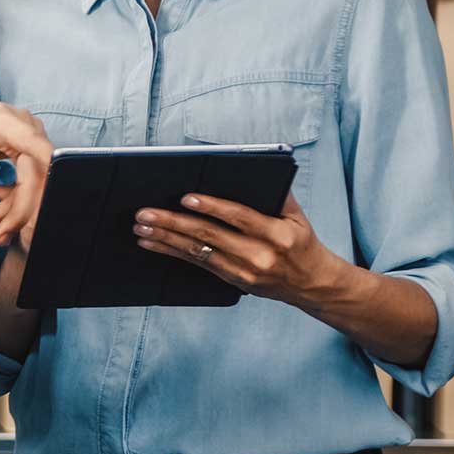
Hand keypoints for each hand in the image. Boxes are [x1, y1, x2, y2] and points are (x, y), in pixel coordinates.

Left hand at [0, 87, 51, 246]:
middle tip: (0, 237)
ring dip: (17, 208)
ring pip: (37, 179)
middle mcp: (22, 125)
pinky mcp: (27, 148)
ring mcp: (28, 136)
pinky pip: (31, 178)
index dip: (47, 172)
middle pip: (38, 171)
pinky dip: (16, 199)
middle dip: (22, 209)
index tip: (50, 202)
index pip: (33, 145)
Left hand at [132, 191, 340, 306]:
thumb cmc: (302, 243)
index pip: (239, 217)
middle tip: (145, 213)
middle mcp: (259, 255)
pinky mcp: (233, 280)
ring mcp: (244, 271)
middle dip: (173, 223)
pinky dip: (171, 252)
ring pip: (197, 252)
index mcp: (276, 234)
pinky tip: (152, 243)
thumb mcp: (297, 216)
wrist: (312, 284)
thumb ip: (278, 193)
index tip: (185, 198)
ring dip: (165, 238)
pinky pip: (197, 264)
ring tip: (142, 226)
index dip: (211, 207)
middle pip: (209, 236)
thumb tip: (253, 169)